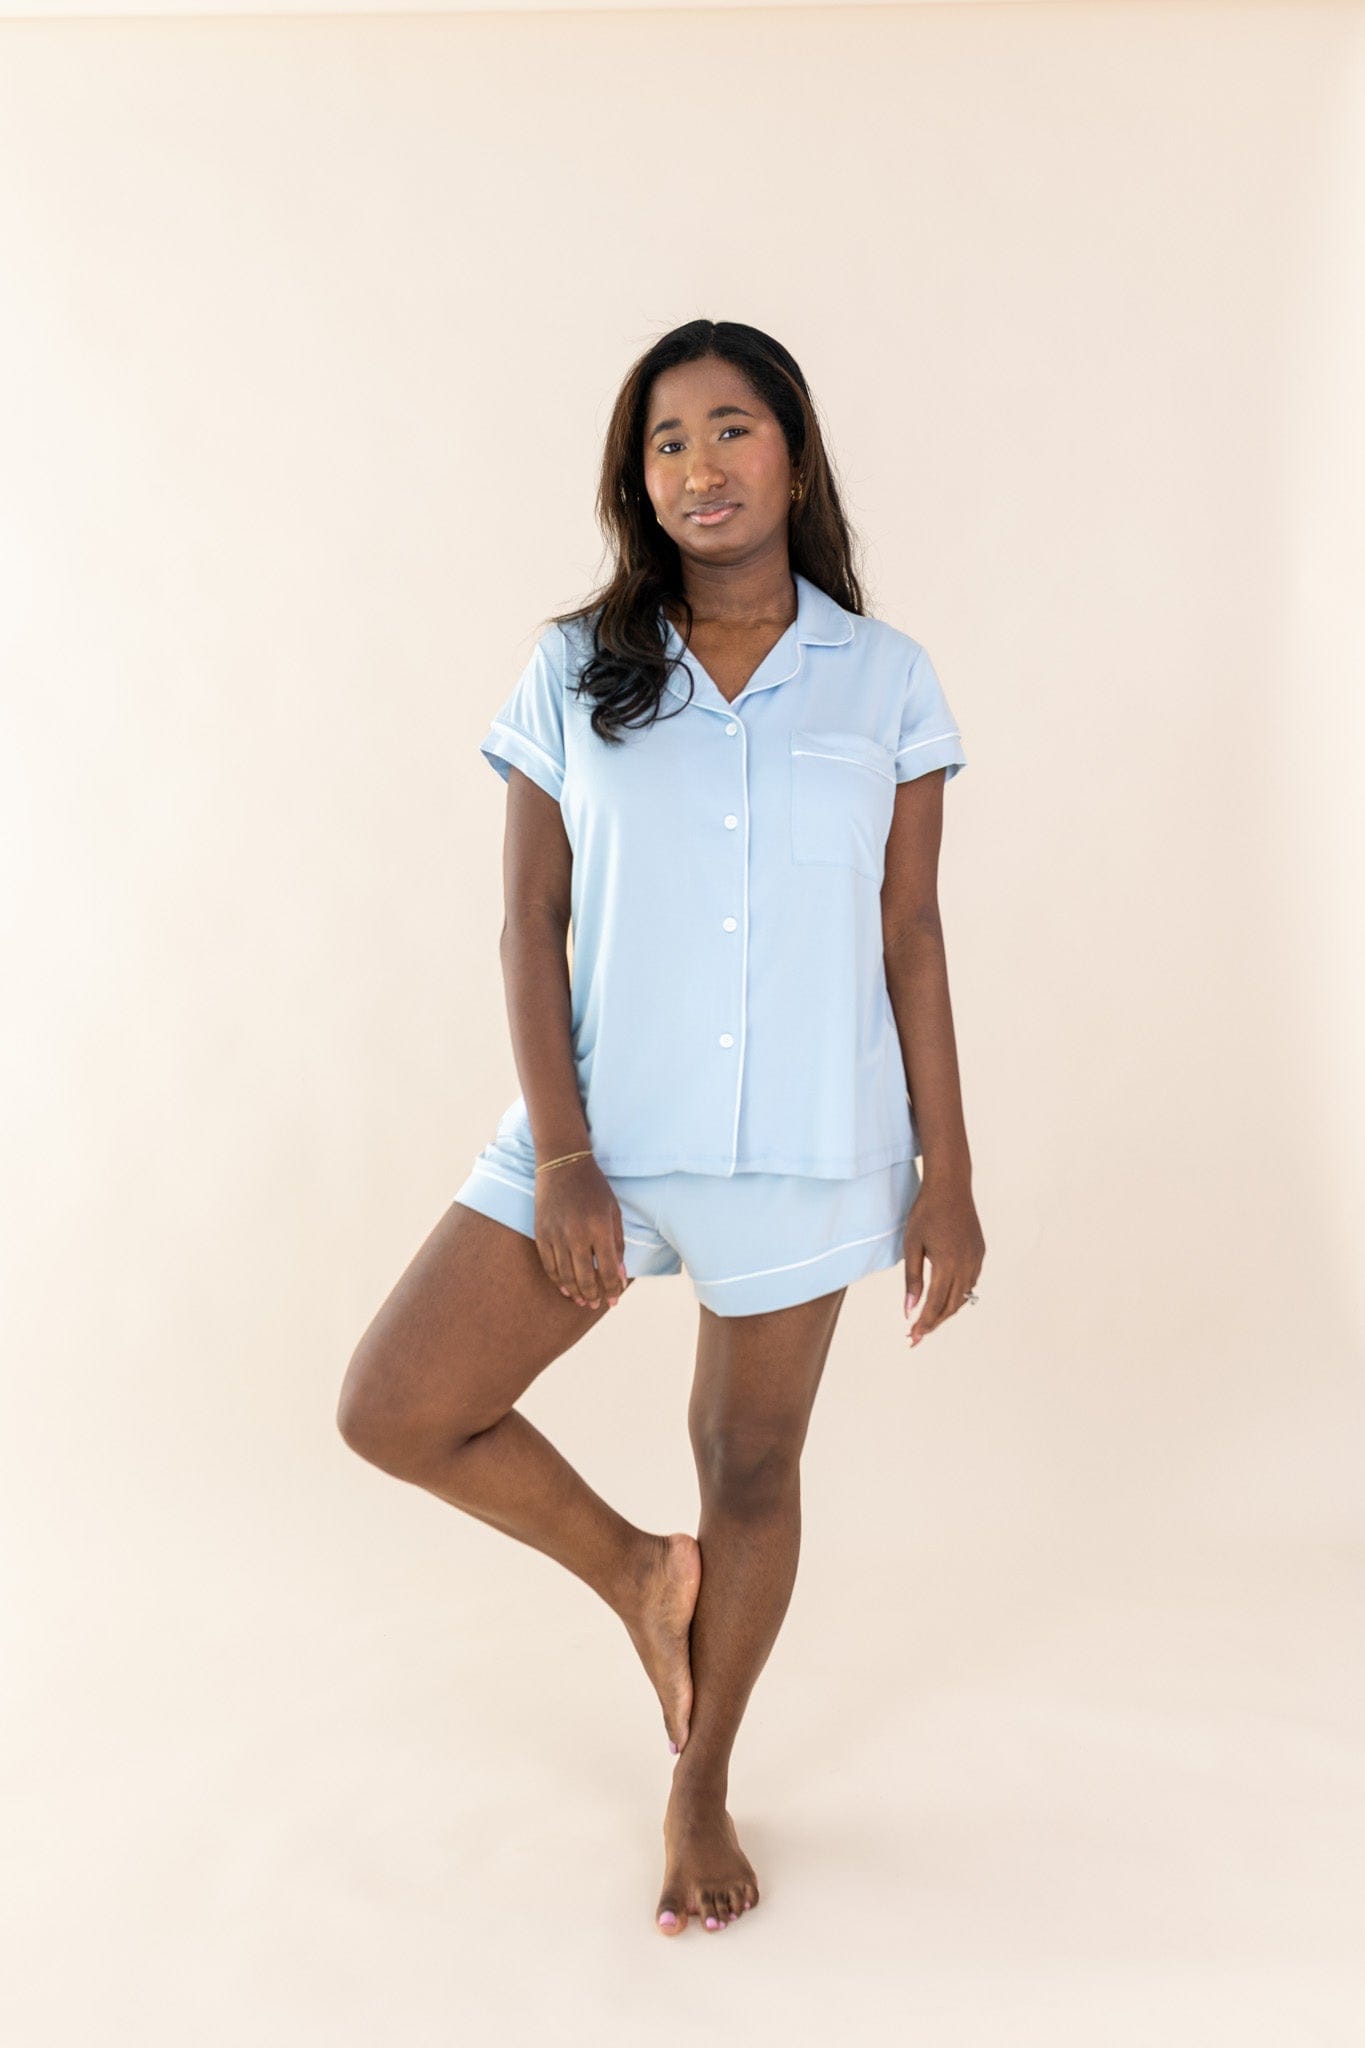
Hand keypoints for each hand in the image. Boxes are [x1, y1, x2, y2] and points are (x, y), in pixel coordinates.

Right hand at [534, 1157, 628, 1310]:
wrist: (563, 1164)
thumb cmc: (595, 1188)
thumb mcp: (614, 1212)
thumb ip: (618, 1245)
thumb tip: (619, 1275)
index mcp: (599, 1228)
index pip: (607, 1270)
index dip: (612, 1289)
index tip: (615, 1299)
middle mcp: (576, 1234)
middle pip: (585, 1278)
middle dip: (594, 1296)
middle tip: (598, 1304)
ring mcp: (556, 1234)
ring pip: (565, 1276)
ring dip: (575, 1292)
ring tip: (583, 1301)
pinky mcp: (541, 1233)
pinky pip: (549, 1265)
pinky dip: (557, 1280)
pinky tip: (565, 1288)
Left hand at [903, 1178, 984, 1345]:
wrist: (950, 1187)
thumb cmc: (925, 1213)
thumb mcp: (912, 1245)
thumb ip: (912, 1279)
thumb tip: (909, 1309)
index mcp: (947, 1264)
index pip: (935, 1304)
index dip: (924, 1323)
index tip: (913, 1337)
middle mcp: (966, 1265)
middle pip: (952, 1306)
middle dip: (935, 1323)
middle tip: (918, 1336)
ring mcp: (976, 1259)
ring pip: (963, 1296)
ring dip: (947, 1311)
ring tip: (929, 1320)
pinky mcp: (980, 1253)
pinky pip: (970, 1282)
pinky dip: (958, 1295)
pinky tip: (945, 1297)